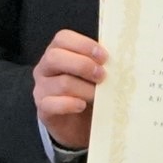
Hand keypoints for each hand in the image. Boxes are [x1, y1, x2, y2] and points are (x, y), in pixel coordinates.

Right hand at [33, 29, 106, 150]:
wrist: (78, 124)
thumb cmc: (88, 93)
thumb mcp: (92, 75)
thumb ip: (99, 63)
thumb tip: (121, 57)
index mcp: (57, 53)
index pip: (62, 38)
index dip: (84, 45)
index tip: (104, 57)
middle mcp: (44, 69)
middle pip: (55, 57)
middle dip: (83, 65)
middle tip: (103, 76)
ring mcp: (41, 89)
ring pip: (61, 83)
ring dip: (85, 89)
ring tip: (99, 96)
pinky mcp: (43, 109)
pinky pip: (52, 104)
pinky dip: (70, 104)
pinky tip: (82, 106)